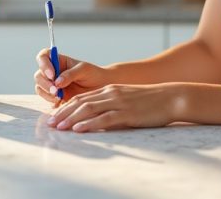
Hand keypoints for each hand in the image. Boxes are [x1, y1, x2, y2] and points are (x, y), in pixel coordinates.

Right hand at [33, 48, 110, 104]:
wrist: (101, 88)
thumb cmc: (93, 74)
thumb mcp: (84, 70)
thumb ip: (70, 74)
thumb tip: (57, 82)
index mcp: (58, 60)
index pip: (43, 56)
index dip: (43, 64)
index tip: (52, 74)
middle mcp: (52, 72)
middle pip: (38, 75)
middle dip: (45, 83)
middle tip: (56, 90)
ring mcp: (52, 85)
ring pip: (40, 87)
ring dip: (46, 93)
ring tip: (59, 97)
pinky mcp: (55, 97)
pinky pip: (46, 99)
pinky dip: (51, 101)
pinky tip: (60, 103)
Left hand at [45, 83, 182, 131]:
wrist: (170, 97)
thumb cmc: (149, 101)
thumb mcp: (126, 98)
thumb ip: (111, 104)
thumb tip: (97, 116)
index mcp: (109, 90)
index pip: (81, 98)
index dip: (65, 106)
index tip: (54, 116)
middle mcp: (110, 94)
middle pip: (80, 102)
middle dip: (63, 113)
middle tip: (50, 123)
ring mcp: (118, 102)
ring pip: (88, 110)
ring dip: (71, 118)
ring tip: (59, 127)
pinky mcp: (126, 113)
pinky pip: (104, 119)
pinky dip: (89, 124)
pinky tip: (79, 129)